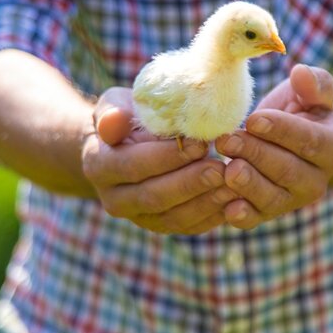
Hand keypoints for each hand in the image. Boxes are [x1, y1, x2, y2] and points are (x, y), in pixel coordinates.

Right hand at [81, 87, 237, 233]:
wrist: (124, 147)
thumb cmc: (125, 118)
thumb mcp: (115, 106)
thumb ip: (113, 113)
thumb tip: (112, 121)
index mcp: (98, 166)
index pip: (131, 166)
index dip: (165, 157)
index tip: (198, 143)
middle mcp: (114, 199)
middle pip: (153, 196)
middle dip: (189, 183)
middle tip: (220, 168)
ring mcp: (138, 216)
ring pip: (172, 217)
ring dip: (204, 202)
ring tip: (232, 184)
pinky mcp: (161, 225)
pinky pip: (187, 227)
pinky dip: (212, 215)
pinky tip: (234, 200)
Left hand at [215, 65, 332, 229]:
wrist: (292, 142)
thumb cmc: (301, 109)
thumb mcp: (311, 91)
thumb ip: (314, 83)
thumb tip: (301, 74)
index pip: (309, 141)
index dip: (281, 131)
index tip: (254, 119)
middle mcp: (317, 180)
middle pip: (287, 171)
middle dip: (256, 155)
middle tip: (227, 140)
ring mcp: (292, 200)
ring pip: (271, 198)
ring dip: (247, 185)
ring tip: (226, 170)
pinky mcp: (268, 212)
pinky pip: (256, 219)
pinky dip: (242, 216)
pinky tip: (227, 208)